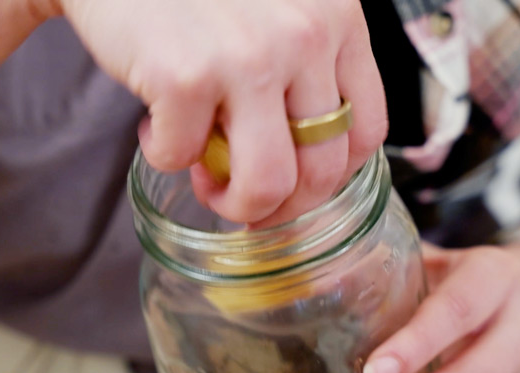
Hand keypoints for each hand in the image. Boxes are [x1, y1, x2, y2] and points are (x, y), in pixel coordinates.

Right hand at [55, 0, 386, 224]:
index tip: (295, 187)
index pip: (367, 132)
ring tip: (203, 177)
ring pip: (267, 183)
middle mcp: (306, 35)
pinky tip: (152, 126)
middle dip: (279, 205)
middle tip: (242, 196)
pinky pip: (185, 159)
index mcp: (339, 18)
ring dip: (232, 201)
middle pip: (322, 170)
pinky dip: (164, 155)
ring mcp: (249, 56)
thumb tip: (309, 166)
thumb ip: (308, 63)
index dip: (329, 178)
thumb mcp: (280, 6)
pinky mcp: (186, 75)